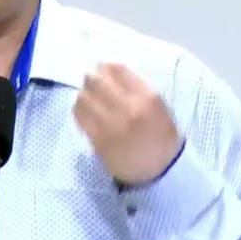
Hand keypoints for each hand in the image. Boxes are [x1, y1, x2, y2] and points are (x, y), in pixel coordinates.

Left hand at [73, 63, 182, 185]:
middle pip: (97, 81)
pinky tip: (85, 111)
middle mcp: (128, 108)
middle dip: (91, 77)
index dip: (106, 67)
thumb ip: (138, 90)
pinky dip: (79, 109)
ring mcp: (111, 125)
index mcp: (147, 98)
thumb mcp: (159, 108)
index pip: (118, 70)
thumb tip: (112, 75)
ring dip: (84, 93)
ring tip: (88, 96)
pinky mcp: (98, 139)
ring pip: (84, 97)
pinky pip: (80, 116)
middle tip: (90, 79)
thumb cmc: (161, 137)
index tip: (102, 69)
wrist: (159, 171)